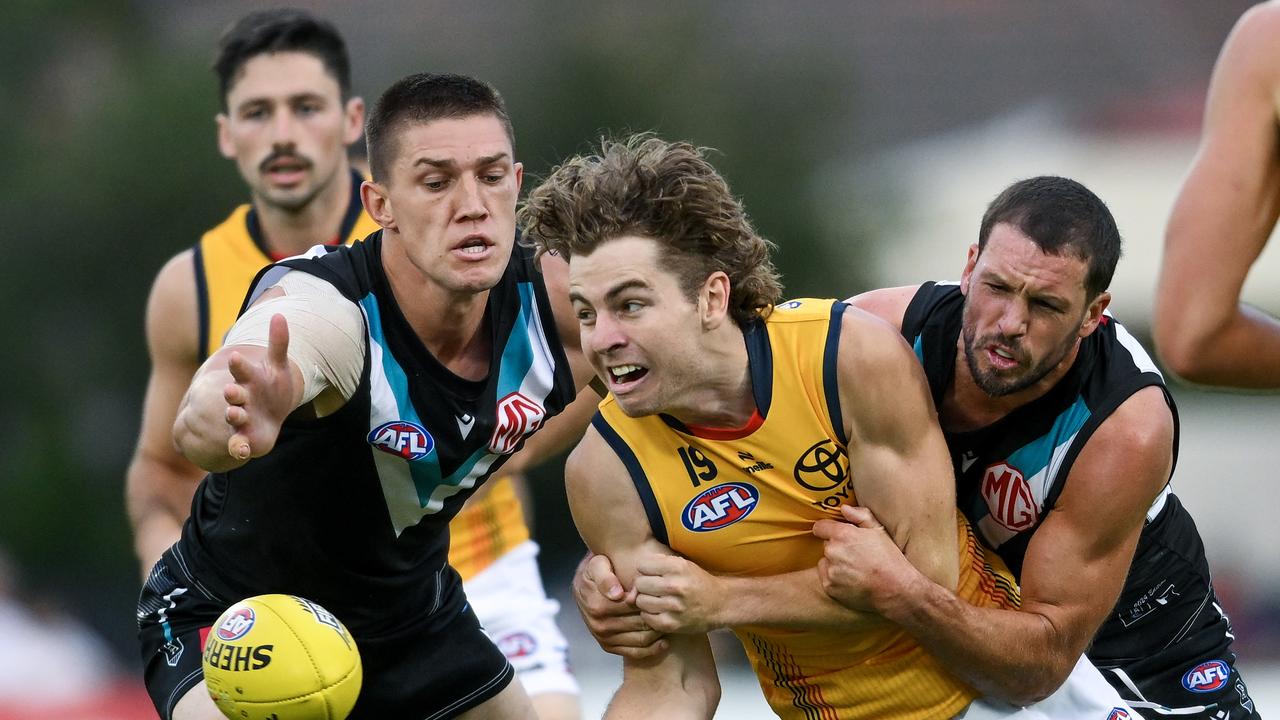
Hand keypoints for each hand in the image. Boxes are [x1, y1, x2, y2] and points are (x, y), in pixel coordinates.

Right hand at [223, 314, 297, 461]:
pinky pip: (238, 444)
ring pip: (234, 416)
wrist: (269, 414)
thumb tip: (279, 314)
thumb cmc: (271, 386)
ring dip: (233, 415)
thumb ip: (279, 342)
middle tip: (230, 391)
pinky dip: (238, 448)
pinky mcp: (245, 438)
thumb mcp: (278, 365)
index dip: (238, 364)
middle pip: (234, 394)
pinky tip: (241, 451)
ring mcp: (241, 417)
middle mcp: (241, 398)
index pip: (241, 369)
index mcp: (248, 379)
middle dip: (232, 393)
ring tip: (234, 414)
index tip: (235, 356)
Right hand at [572, 554, 667, 658]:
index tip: (657, 591)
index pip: (633, 606)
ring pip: (640, 640)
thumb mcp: (597, 565)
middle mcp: (600, 625)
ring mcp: (604, 638)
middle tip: (670, 607)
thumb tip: (616, 594)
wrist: (585, 585)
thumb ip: (605, 578)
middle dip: (656, 615)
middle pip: (639, 624)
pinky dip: (651, 649)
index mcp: (598, 606)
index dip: (648, 599)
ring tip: (669, 620)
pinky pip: (634, 653)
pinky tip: (664, 641)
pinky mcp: (608, 647)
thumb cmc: (596, 571)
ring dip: (658, 632)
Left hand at [633, 553, 725, 633]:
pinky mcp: (672, 624)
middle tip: (653, 589)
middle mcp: (675, 586)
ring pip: (640, 601)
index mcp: (678, 567)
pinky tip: (659, 612)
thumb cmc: (697, 582)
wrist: (720, 604)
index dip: (646, 571)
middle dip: (644, 586)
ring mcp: (673, 606)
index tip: (653, 575)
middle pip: (640, 584)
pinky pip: (646, 617)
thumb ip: (657, 564)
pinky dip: (649, 615)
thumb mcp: (682, 564)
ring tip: (656, 601)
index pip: (642, 566)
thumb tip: (634, 573)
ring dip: (645, 601)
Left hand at [813, 505, 920, 612]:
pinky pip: (826, 577)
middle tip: (855, 555)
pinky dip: (835, 578)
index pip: (820, 527)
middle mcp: (833, 551)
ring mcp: (830, 570)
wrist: (896, 589)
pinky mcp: (829, 587)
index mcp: (843, 534)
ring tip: (855, 569)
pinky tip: (852, 580)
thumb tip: (844, 509)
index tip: (836, 535)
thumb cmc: (889, 559)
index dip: (828, 530)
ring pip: (826, 562)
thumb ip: (860, 515)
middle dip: (837, 548)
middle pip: (826, 545)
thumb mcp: (879, 531)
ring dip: (835, 563)